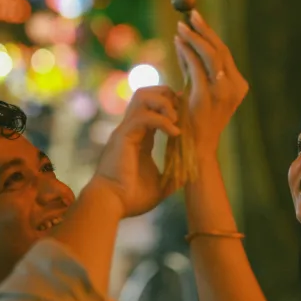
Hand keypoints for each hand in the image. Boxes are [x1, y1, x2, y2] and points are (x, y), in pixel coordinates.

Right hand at [94, 86, 180, 217]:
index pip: (153, 110)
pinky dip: (162, 121)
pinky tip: (174, 133)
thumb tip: (189, 176)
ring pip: (142, 97)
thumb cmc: (131, 199)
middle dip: (165, 95)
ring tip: (176, 120)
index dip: (170, 106)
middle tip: (180, 112)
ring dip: (164, 103)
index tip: (185, 112)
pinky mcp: (123, 136)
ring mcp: (126, 130)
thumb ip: (172, 177)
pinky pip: (144, 117)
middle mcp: (131, 129)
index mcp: (139, 138)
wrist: (111, 205)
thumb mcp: (159, 186)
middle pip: (145, 94)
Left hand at [174, 10, 248, 157]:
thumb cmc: (193, 120)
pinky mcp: (206, 97)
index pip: (224, 53)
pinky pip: (196, 67)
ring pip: (211, 55)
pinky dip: (187, 51)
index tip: (196, 19)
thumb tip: (183, 40)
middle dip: (204, 30)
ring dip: (196, 37)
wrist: (194, 148)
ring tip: (182, 25)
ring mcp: (222, 93)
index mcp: (237, 86)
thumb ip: (191, 66)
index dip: (210, 34)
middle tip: (190, 14)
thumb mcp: (195, 88)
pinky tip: (178, 41)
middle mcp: (235, 88)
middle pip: (221, 50)